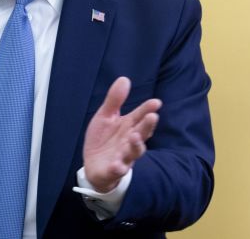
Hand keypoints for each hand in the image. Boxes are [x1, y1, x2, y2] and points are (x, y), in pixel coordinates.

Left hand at [83, 77, 161, 192]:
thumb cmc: (104, 139)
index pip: (140, 116)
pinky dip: (118, 167)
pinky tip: (116, 164)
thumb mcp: (105, 116)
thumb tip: (124, 78)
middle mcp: (129, 141)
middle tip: (153, 117)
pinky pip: (118, 170)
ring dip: (136, 146)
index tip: (156, 102)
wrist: (93, 165)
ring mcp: (123, 156)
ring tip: (135, 137)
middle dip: (147, 126)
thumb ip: (115, 100)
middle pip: (141, 133)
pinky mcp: (113, 170)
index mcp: (128, 127)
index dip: (148, 109)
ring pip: (133, 152)